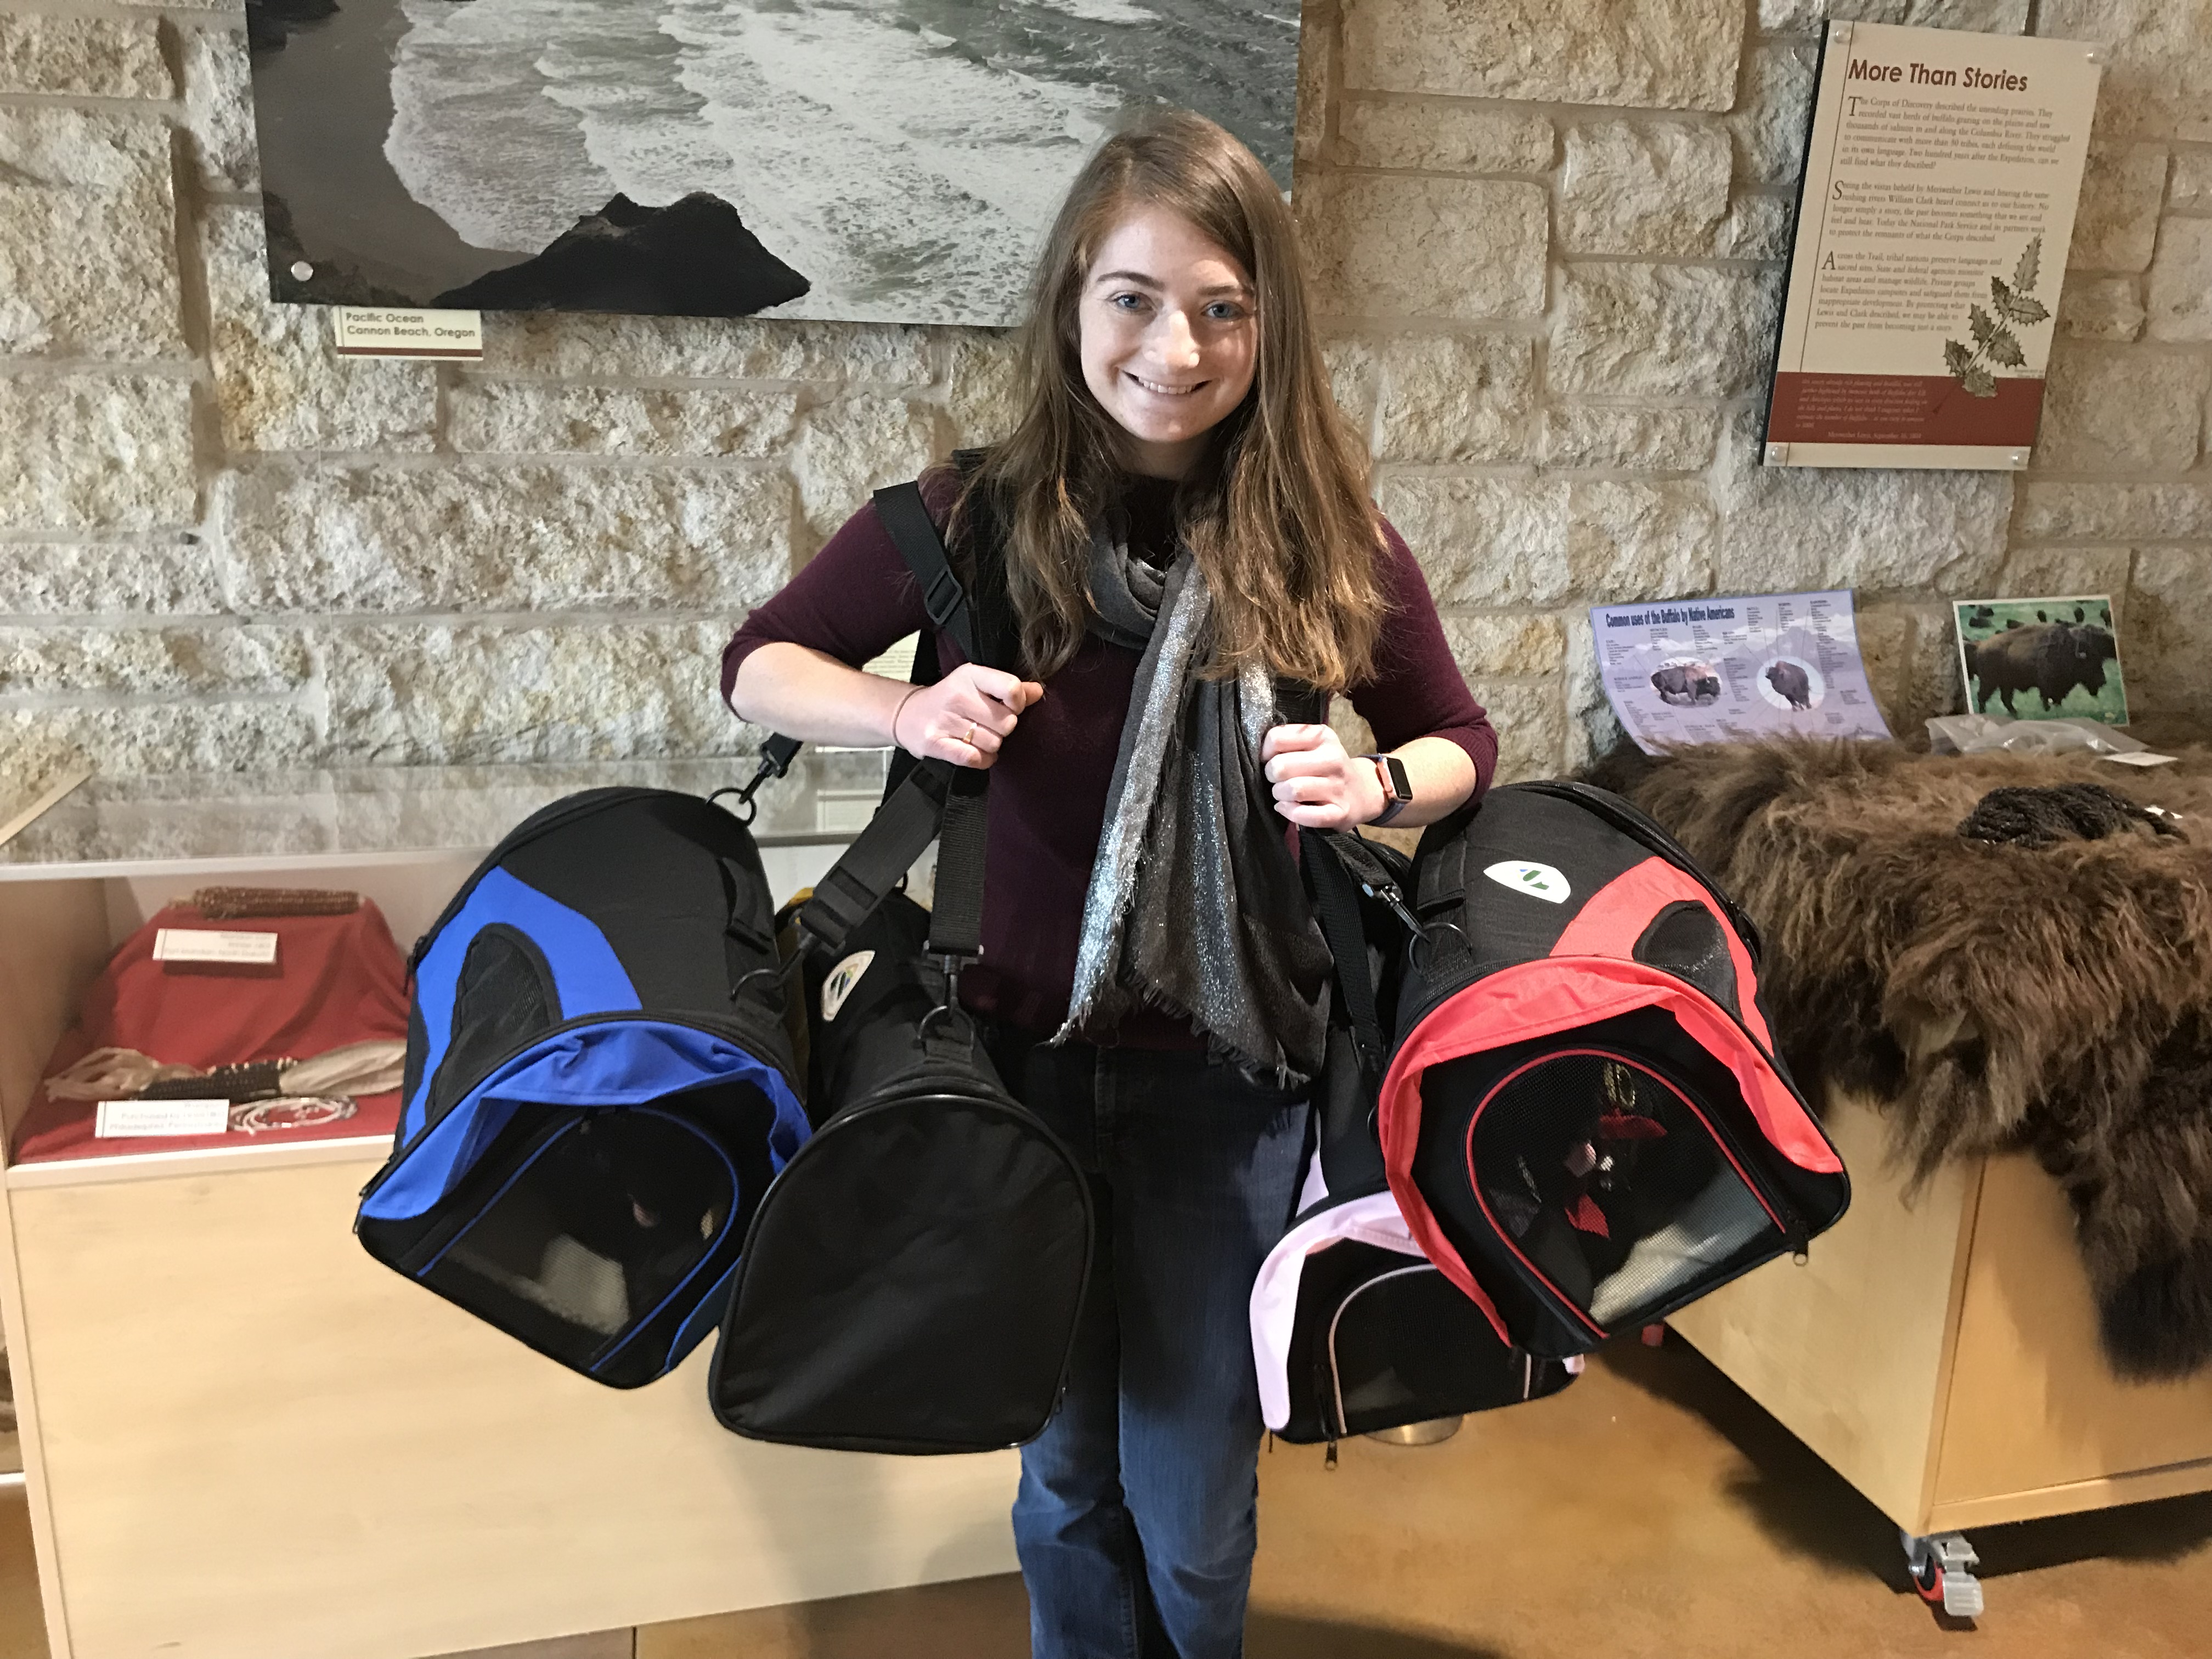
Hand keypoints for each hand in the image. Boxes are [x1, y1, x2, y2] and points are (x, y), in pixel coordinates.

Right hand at [893, 664, 1044, 768]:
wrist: (909, 714)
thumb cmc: (951, 700)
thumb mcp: (978, 685)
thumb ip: (1009, 688)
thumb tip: (1038, 691)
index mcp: (971, 676)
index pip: (1010, 688)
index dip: (1019, 703)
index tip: (1012, 706)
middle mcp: (957, 696)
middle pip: (1007, 723)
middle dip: (1004, 728)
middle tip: (990, 725)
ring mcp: (945, 720)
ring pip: (994, 744)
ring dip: (992, 745)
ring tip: (979, 737)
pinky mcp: (935, 743)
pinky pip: (975, 759)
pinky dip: (982, 760)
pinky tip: (977, 752)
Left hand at [1260, 724, 1387, 828]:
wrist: (1363, 792)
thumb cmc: (1326, 768)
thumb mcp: (1313, 744)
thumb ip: (1287, 742)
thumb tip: (1259, 754)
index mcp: (1322, 737)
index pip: (1276, 739)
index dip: (1265, 753)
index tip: (1269, 760)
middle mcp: (1333, 759)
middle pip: (1280, 766)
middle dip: (1271, 776)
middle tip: (1277, 780)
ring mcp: (1338, 787)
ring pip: (1292, 789)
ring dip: (1280, 795)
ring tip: (1283, 794)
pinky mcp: (1339, 813)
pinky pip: (1305, 815)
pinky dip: (1290, 813)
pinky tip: (1287, 808)